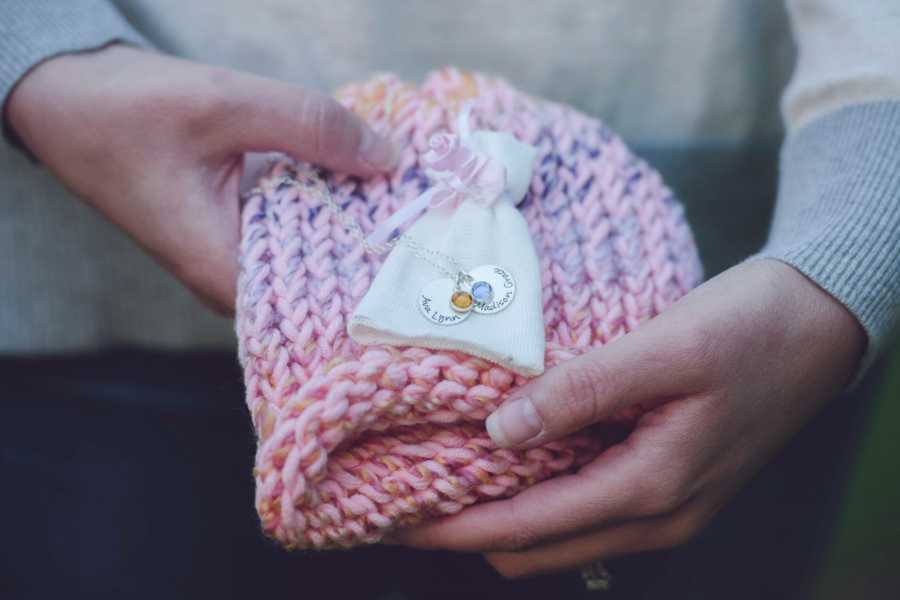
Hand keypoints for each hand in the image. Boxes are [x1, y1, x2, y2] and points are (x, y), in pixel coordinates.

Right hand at [5, 44, 396, 311]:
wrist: (69, 104)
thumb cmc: (127, 111)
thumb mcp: (226, 105)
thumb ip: (310, 127)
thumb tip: (389, 156)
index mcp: (222, 271)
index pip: (319, 300)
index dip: (380, 280)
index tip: (433, 257)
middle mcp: (232, 278)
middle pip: (324, 279)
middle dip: (379, 249)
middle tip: (442, 225)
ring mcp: (236, 255)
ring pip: (314, 251)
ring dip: (357, 223)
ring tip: (420, 206)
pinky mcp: (240, 230)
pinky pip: (299, 227)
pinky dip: (330, 204)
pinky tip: (370, 184)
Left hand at [398, 259, 864, 576]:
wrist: (820, 326)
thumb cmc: (751, 330)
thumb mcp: (665, 350)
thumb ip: (583, 391)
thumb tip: (501, 428)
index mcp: (653, 489)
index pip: (528, 528)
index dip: (458, 529)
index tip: (399, 517)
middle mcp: (657, 516)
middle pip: (539, 548)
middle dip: (472, 530)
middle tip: (413, 489)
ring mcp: (666, 507)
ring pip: (562, 534)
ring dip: (506, 514)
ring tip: (450, 472)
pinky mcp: (668, 483)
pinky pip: (588, 508)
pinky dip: (542, 495)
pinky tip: (514, 456)